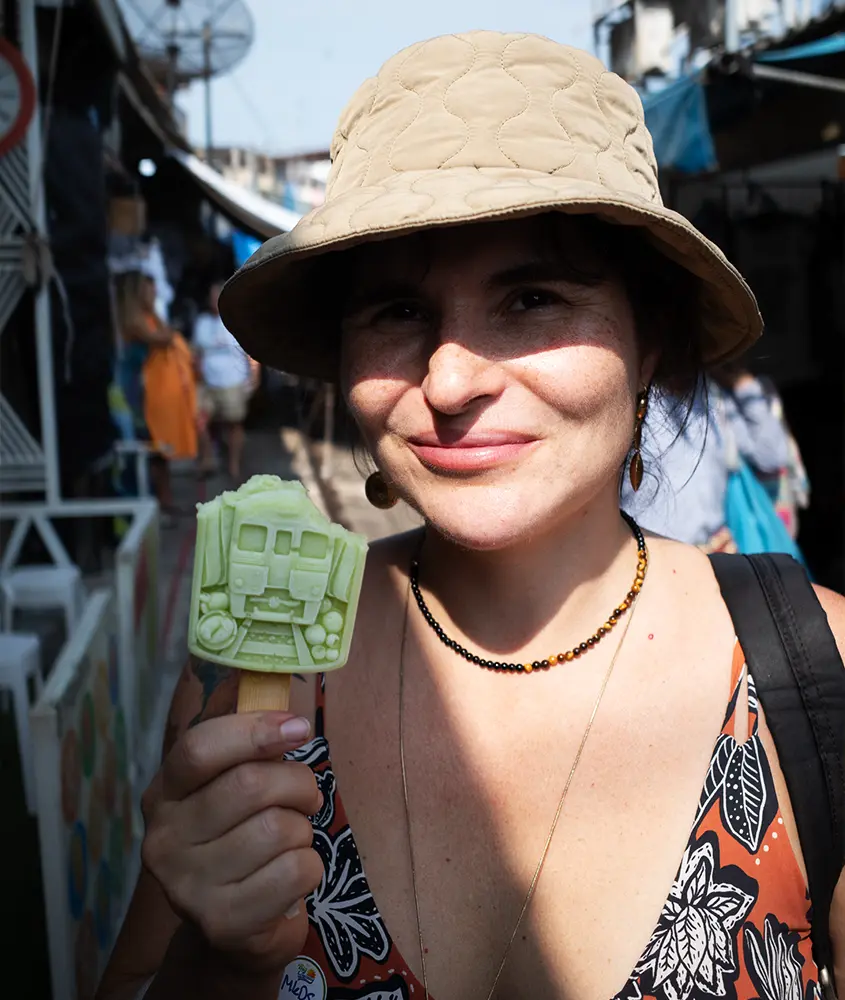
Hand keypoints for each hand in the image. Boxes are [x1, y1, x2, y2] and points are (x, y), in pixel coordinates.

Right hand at [141, 712, 322, 973]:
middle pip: (250, 785)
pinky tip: (291, 876)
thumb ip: (240, 728)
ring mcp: (187, 885)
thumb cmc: (242, 835)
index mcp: (165, 791)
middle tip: (306, 796)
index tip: (299, 728)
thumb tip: (256, 668)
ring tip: (291, 840)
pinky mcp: (222, 922)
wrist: (234, 925)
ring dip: (302, 830)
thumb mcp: (232, 779)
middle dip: (297, 784)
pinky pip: (295, 871)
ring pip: (278, 829)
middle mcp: (163, 837)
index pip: (200, 747)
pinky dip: (310, 867)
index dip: (255, 731)